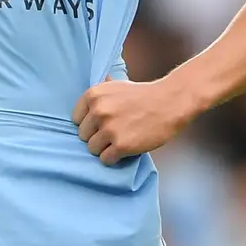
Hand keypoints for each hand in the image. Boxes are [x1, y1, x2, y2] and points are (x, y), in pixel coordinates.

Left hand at [73, 78, 198, 164]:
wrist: (169, 103)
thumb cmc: (143, 95)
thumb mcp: (116, 86)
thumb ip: (100, 94)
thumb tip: (88, 101)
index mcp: (93, 95)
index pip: (76, 119)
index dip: (89, 124)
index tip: (100, 125)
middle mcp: (97, 112)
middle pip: (83, 135)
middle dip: (96, 136)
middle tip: (112, 135)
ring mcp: (109, 129)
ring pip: (92, 149)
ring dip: (104, 148)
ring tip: (118, 142)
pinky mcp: (122, 146)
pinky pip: (106, 159)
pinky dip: (114, 158)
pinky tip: (123, 151)